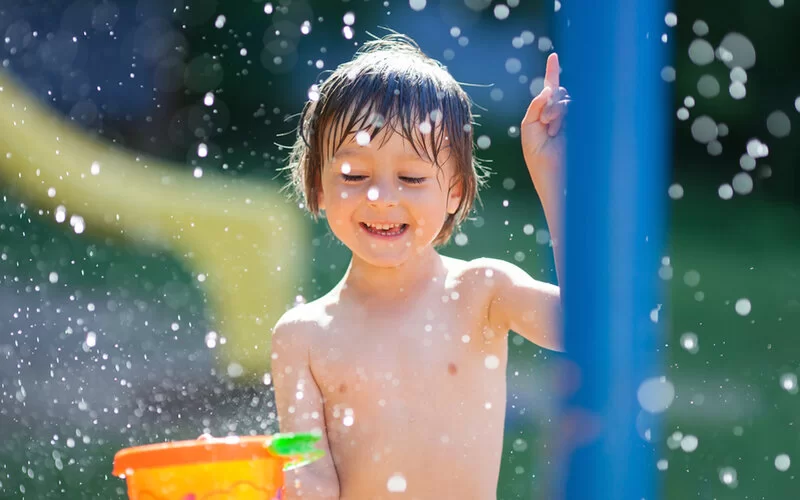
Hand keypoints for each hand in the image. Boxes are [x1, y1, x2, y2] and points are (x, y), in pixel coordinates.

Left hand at [521, 52, 569, 186]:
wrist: (554, 174)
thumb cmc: (538, 155)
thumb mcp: (529, 128)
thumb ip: (535, 107)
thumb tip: (547, 88)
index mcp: (545, 113)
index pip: (550, 89)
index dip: (553, 72)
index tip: (554, 56)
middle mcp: (560, 114)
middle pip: (558, 92)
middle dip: (549, 103)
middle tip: (545, 122)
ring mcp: (573, 119)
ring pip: (566, 100)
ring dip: (555, 112)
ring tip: (551, 131)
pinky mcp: (582, 125)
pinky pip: (576, 109)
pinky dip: (563, 116)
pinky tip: (556, 130)